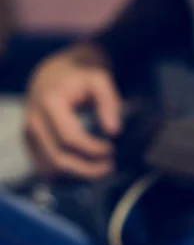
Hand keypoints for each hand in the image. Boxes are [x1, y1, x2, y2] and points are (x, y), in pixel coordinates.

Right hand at [24, 45, 121, 178]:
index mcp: (50, 103)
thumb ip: (109, 103)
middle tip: (109, 167)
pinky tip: (85, 166)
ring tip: (100, 168)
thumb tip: (113, 132)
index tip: (112, 149)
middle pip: (58, 158)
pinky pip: (44, 166)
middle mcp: (34, 120)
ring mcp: (28, 132)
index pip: (70, 139)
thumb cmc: (82, 75)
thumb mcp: (100, 79)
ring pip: (50, 167)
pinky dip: (66, 171)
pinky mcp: (28, 141)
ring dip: (77, 173)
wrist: (55, 70)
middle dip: (86, 169)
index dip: (92, 149)